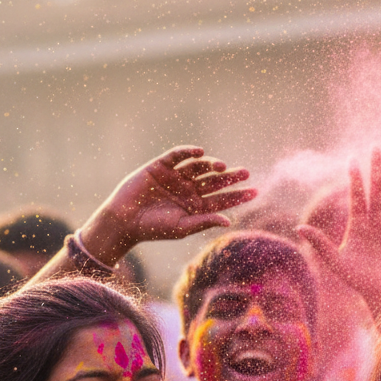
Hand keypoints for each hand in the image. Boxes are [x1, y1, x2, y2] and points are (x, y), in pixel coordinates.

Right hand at [80, 146, 256, 265]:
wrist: (125, 221)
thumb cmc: (154, 228)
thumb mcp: (182, 227)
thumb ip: (204, 221)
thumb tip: (228, 220)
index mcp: (197, 206)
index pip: (222, 199)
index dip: (239, 195)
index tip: (256, 191)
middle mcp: (189, 190)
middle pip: (215, 181)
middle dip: (230, 177)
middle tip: (246, 173)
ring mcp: (175, 177)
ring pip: (198, 167)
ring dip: (210, 165)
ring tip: (221, 166)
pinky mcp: (160, 167)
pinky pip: (177, 156)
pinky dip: (187, 153)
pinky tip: (200, 153)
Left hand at [297, 149, 380, 319]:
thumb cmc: (358, 280)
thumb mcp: (335, 261)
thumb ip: (320, 242)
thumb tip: (299, 227)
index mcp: (358, 224)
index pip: (356, 196)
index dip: (354, 179)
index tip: (352, 160)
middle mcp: (375, 220)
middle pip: (376, 189)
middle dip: (377, 169)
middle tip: (377, 148)